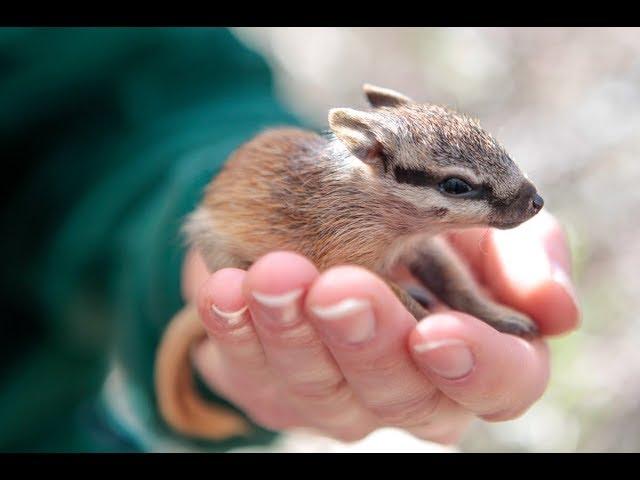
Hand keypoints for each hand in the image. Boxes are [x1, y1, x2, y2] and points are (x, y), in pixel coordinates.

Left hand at [181, 210, 579, 443]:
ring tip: (272, 275)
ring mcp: (338, 395)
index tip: (439, 331)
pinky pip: (251, 369)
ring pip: (320, 388)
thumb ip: (521, 258)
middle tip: (339, 286)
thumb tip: (553, 314)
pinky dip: (237, 327)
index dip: (476, 368)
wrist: (325, 221)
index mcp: (471, 357)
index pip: (497, 386)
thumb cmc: (410, 225)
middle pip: (400, 395)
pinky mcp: (275, 385)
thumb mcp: (473, 227)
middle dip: (368, 340)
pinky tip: (228, 287)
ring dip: (292, 331)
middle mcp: (407, 389)